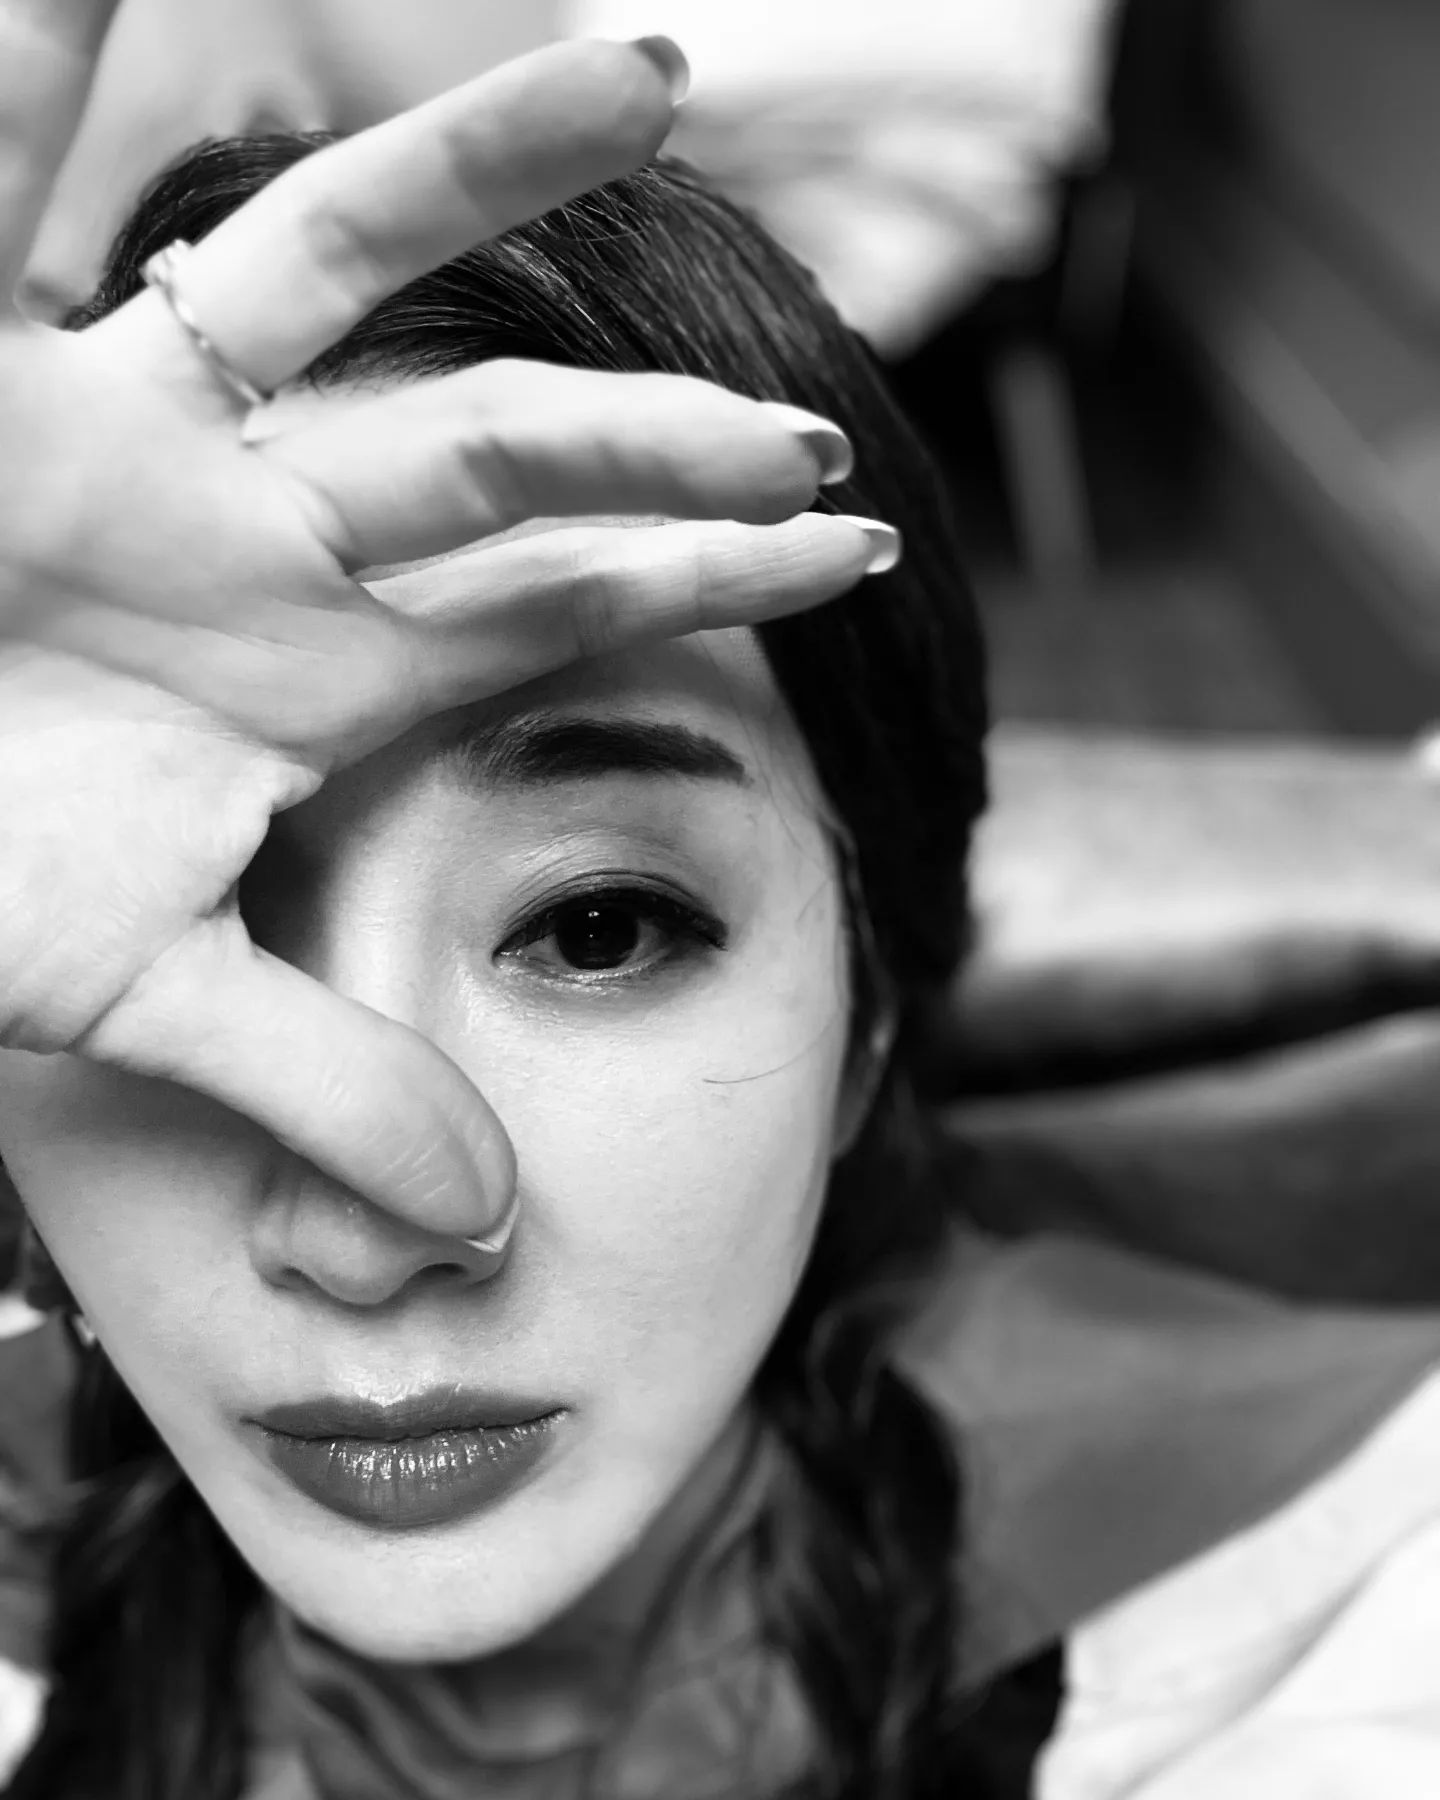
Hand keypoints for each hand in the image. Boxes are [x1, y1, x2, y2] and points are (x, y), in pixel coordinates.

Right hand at [0, 4, 884, 1245]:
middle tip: (812, 441)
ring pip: (336, 269)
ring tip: (653, 72)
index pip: (560, 601)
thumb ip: (314, 1081)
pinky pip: (10, 187)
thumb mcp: (144, 990)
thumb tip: (472, 1223)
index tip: (859, 554)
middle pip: (499, 453)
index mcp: (322, 660)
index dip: (710, 583)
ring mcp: (134, 429)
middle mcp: (258, 525)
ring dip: (487, 174)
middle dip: (652, 448)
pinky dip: (50, 69)